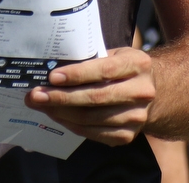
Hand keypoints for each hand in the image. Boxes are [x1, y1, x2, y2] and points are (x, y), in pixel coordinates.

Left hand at [24, 48, 155, 146]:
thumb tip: (52, 65)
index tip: (52, 77)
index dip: (77, 75)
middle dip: (61, 97)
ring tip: (41, 105)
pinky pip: (94, 133)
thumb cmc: (123, 67)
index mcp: (137, 64)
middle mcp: (141, 92)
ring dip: (61, 112)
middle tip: (36, 95)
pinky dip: (72, 125)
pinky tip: (57, 115)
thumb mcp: (114, 53)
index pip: (104, 70)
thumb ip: (91, 58)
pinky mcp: (128, 135)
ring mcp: (136, 117)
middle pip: (95, 97)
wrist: (152, 91)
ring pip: (92, 118)